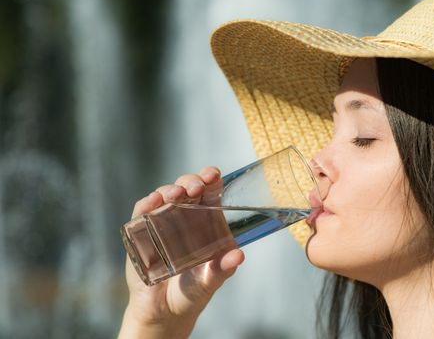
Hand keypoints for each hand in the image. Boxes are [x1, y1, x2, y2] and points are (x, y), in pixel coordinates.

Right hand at [119, 166, 244, 338]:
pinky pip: (142, 212)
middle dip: (191, 181)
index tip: (213, 175)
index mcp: (206, 221)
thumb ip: (222, 270)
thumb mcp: (209, 282)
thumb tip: (238, 255)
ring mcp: (162, 220)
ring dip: (169, 190)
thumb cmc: (191, 293)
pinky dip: (146, 204)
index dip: (211, 179)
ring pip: (164, 195)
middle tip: (195, 187)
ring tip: (174, 195)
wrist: (163, 312)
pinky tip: (151, 203)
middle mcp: (185, 216)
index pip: (209, 192)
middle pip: (187, 187)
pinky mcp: (142, 231)